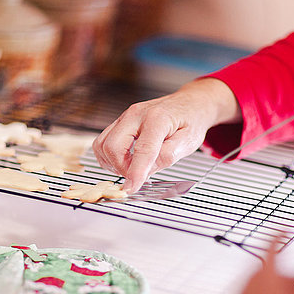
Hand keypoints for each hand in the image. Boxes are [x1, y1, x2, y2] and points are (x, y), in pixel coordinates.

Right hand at [92, 78, 240, 192]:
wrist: (188, 104)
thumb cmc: (190, 121)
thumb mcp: (189, 141)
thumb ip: (168, 156)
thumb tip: (148, 170)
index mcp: (158, 118)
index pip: (143, 150)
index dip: (135, 173)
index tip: (131, 189)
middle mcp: (136, 114)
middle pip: (113, 146)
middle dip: (121, 169)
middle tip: (137, 177)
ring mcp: (125, 117)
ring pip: (102, 145)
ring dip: (112, 164)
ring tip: (131, 168)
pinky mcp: (119, 122)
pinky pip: (102, 142)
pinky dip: (109, 157)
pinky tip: (124, 161)